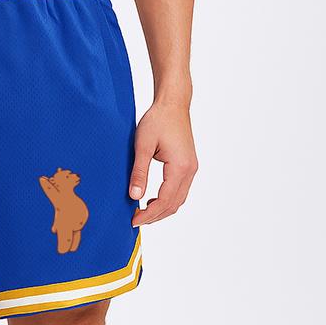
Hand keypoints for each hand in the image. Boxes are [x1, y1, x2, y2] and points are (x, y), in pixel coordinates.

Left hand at [130, 101, 197, 226]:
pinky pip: (179, 190)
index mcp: (180, 167)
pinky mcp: (188, 165)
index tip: (133, 220)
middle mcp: (190, 171)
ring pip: (178, 199)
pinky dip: (167, 199)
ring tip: (142, 213)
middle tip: (135, 220)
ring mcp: (191, 168)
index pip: (165, 200)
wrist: (172, 104)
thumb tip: (134, 195)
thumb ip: (139, 172)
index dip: (149, 214)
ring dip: (162, 209)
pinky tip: (152, 199)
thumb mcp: (142, 145)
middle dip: (155, 216)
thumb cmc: (157, 120)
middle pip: (174, 204)